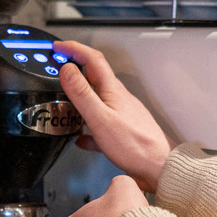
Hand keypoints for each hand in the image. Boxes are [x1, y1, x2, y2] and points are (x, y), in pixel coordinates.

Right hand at [54, 40, 175, 191]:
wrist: (159, 169)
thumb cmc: (135, 145)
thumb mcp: (101, 117)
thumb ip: (82, 93)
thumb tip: (67, 69)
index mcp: (112, 90)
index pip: (92, 59)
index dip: (73, 49)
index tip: (57, 47)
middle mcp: (118, 98)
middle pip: (93, 76)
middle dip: (74, 69)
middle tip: (57, 69)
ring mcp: (121, 114)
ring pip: (96, 100)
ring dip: (78, 97)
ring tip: (63, 102)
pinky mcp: (122, 131)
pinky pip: (99, 125)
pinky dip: (86, 128)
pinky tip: (81, 138)